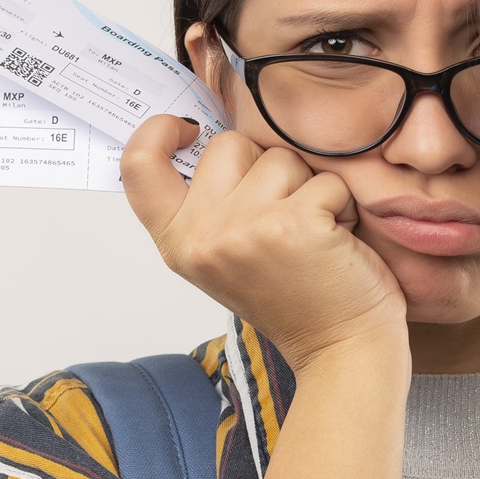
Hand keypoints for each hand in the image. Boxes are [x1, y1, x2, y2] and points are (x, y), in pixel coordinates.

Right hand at [120, 115, 405, 369]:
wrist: (340, 349)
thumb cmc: (294, 298)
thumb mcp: (225, 254)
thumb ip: (208, 204)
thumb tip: (208, 133)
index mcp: (177, 241)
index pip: (138, 167)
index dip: (156, 132)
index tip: (187, 128)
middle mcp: (202, 235)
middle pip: (229, 144)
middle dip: (266, 168)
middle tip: (283, 219)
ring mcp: (245, 228)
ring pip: (281, 158)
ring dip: (308, 187)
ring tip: (312, 234)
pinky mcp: (294, 223)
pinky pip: (326, 179)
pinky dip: (341, 204)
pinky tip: (337, 241)